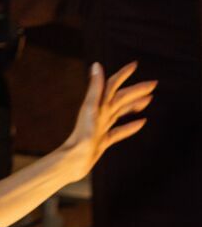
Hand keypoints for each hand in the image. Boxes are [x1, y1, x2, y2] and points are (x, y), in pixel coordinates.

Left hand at [61, 62, 155, 181]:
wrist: (74, 160)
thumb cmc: (81, 136)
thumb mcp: (90, 108)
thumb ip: (95, 88)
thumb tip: (96, 65)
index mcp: (98, 105)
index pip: (112, 85)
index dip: (122, 74)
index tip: (134, 65)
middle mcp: (100, 114)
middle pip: (122, 98)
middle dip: (137, 90)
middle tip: (153, 84)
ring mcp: (101, 127)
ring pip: (122, 112)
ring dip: (135, 105)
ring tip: (148, 99)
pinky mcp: (103, 140)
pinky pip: (119, 131)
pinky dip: (130, 126)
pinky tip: (141, 123)